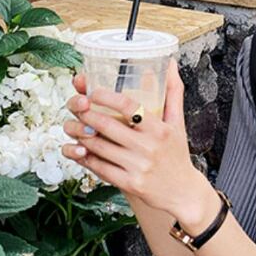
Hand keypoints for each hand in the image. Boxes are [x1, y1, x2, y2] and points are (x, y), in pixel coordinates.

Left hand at [61, 58, 200, 214]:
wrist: (183, 192)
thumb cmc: (177, 154)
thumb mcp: (178, 123)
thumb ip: (172, 92)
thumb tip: (169, 63)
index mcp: (160, 129)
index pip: (129, 107)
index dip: (106, 97)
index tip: (93, 92)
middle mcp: (149, 147)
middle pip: (107, 125)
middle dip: (86, 114)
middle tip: (76, 106)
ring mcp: (138, 167)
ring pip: (99, 147)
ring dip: (80, 135)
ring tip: (72, 126)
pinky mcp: (130, 184)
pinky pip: (100, 168)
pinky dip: (86, 158)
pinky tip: (78, 149)